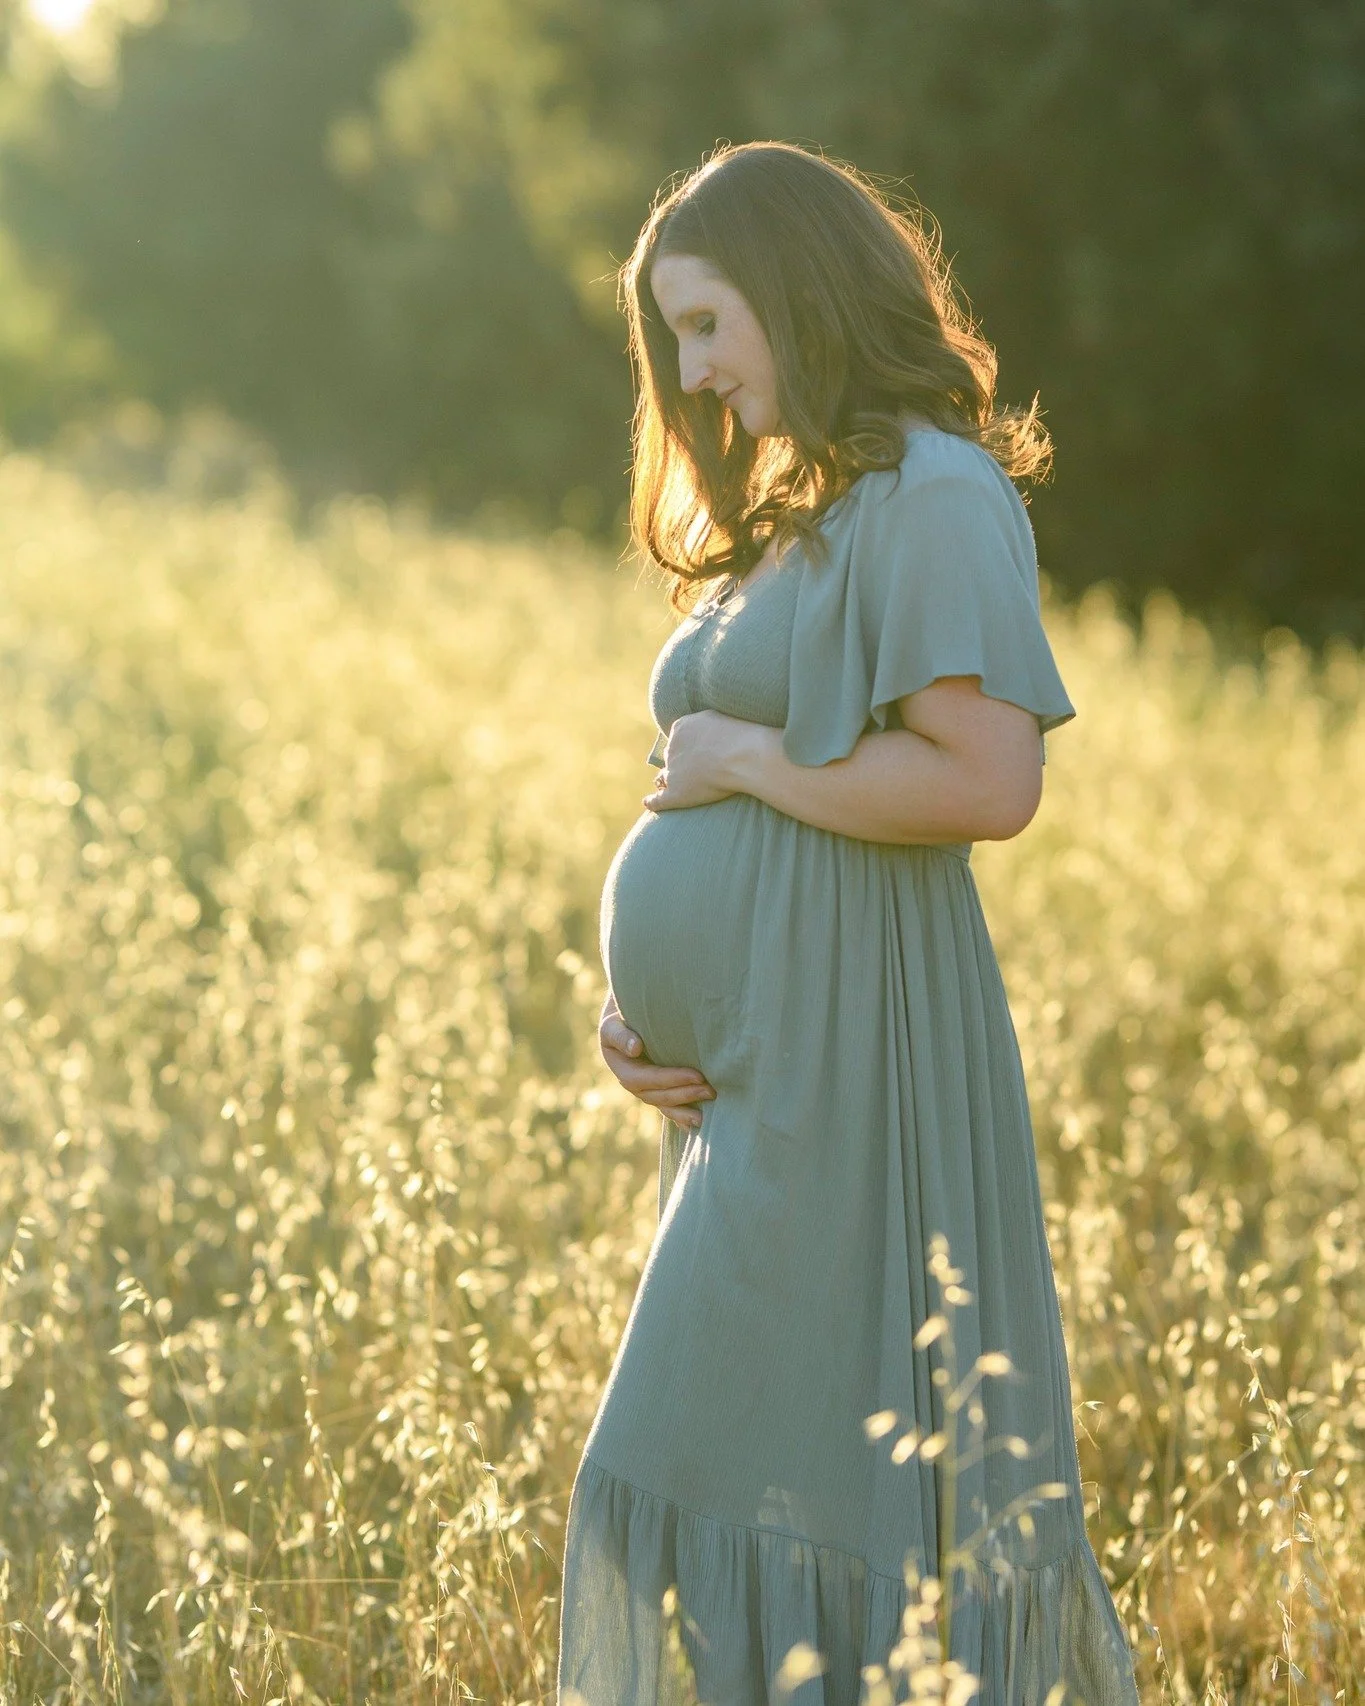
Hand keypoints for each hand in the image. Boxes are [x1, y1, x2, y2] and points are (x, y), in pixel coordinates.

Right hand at [598, 990, 714, 1129]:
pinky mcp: (654, 1087)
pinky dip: (680, 1116)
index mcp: (618, 1063)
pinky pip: (666, 1106)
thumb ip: (621, 1034)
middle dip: (683, 1094)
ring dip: (684, 1107)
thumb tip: (635, 1048)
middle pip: (655, 1094)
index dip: (670, 1079)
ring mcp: (642, 1085)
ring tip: (707, 1110)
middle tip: (711, 1089)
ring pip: (662, 1103)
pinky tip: (696, 1124)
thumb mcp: (615, 1019)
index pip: (644, 1078)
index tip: (697, 1075)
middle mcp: (629, 1078)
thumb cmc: (623, 1009)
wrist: (628, 1008)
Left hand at [643, 710, 754, 811]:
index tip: (697, 755)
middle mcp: (672, 749)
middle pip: (671, 758)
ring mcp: (673, 772)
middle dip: (679, 763)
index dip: (687, 748)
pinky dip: (653, 802)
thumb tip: (700, 731)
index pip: (678, 739)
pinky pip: (659, 800)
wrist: (742, 757)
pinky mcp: (676, 793)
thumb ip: (702, 724)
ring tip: (669, 787)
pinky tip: (648, 803)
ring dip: (667, 781)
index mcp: (680, 729)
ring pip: (665, 777)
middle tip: (693, 772)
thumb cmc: (737, 737)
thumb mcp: (716, 718)